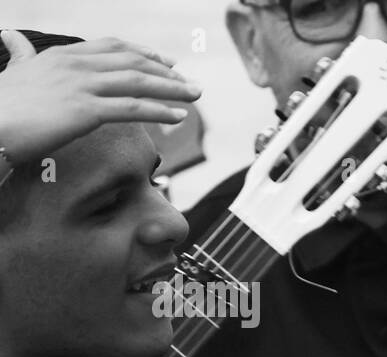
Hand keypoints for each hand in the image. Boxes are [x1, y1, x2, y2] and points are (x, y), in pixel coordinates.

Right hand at [0, 32, 199, 164]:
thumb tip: (12, 36)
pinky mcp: (85, 110)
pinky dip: (161, 111)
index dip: (143, 53)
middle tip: (191, 83)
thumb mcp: (15, 71)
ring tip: (195, 96)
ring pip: (138, 82)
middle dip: (166, 72)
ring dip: (172, 88)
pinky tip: (179, 117)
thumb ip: (22, 55)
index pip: (112, 47)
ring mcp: (81, 86)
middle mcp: (75, 65)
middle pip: (132, 62)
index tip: (167, 60)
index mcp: (62, 55)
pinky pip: (133, 108)